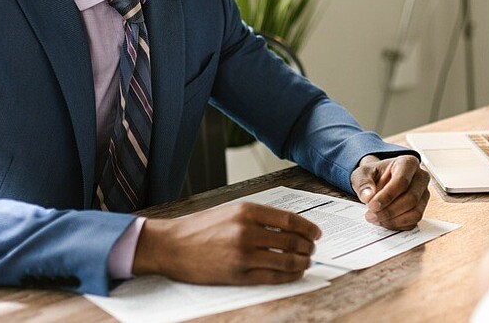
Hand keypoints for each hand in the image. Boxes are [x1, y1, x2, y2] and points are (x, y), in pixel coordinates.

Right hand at [132, 202, 321, 283]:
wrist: (171, 246)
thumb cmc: (200, 228)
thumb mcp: (231, 211)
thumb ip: (259, 217)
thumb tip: (290, 227)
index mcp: (247, 211)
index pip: (290, 220)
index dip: (309, 228)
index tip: (317, 233)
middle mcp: (247, 231)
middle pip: (292, 241)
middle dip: (308, 247)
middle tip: (313, 249)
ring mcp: (243, 255)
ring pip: (286, 260)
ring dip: (302, 262)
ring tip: (306, 262)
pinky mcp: (238, 275)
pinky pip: (273, 277)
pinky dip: (289, 276)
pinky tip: (294, 273)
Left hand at [350, 154, 430, 229]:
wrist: (379, 181)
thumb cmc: (374, 175)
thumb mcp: (362, 173)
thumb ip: (363, 183)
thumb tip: (368, 197)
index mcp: (408, 163)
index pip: (402, 181)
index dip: (387, 196)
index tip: (372, 205)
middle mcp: (421, 177)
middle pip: (411, 198)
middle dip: (389, 210)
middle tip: (371, 215)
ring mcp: (423, 194)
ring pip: (415, 212)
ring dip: (393, 220)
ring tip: (376, 218)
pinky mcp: (422, 208)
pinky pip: (413, 221)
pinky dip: (397, 225)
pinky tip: (384, 221)